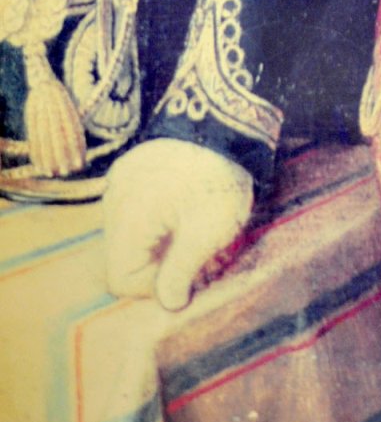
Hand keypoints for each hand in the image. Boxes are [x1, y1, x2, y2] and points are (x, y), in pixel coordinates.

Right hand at [103, 138, 253, 309]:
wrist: (226, 119)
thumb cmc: (219, 177)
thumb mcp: (208, 232)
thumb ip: (181, 273)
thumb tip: (169, 303)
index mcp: (127, 218)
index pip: (121, 278)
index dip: (154, 287)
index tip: (188, 274)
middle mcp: (114, 199)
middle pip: (124, 256)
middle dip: (159, 265)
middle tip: (199, 258)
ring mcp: (121, 179)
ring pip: (130, 233)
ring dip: (158, 241)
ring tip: (194, 231)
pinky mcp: (133, 166)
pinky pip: (135, 207)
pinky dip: (155, 217)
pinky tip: (184, 208)